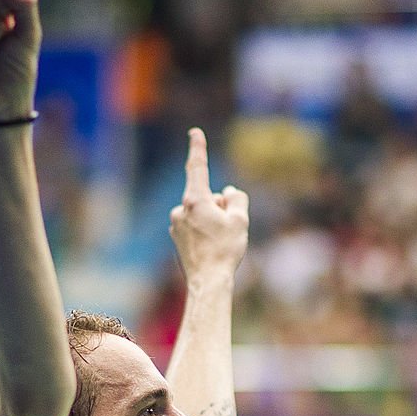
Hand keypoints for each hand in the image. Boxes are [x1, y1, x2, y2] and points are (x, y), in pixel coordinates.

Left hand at [169, 128, 248, 281]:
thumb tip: (228, 193)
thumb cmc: (224, 250)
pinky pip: (195, 226)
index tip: (195, 133)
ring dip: (212, 220)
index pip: (197, 167)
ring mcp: (176, 225)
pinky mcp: (177, 238)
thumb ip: (237, 199)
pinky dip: (204, 231)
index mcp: (194, 201)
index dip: (198, 148)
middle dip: (220, 206)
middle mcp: (180, 210)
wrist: (208, 282)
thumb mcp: (240, 220)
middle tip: (228, 230)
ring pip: (201, 213)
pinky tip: (210, 248)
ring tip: (219, 242)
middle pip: (206, 197)